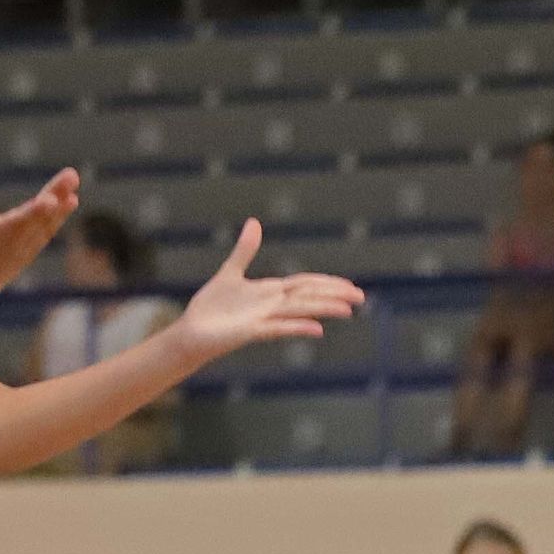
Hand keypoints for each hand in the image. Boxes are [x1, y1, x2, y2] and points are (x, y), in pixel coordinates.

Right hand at [0, 171, 79, 325]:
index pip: (19, 221)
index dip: (37, 210)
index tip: (51, 200)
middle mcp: (12, 246)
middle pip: (38, 218)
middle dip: (56, 196)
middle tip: (73, 176)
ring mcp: (20, 254)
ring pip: (45, 228)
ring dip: (61, 209)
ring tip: (75, 190)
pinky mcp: (22, 259)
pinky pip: (43, 237)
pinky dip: (55, 222)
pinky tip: (65, 206)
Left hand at [176, 219, 363, 365]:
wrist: (191, 332)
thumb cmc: (210, 308)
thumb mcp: (230, 272)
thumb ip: (245, 250)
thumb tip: (255, 222)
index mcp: (270, 292)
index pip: (305, 284)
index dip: (327, 283)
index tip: (350, 286)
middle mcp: (271, 305)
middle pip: (308, 296)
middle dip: (334, 295)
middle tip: (361, 298)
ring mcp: (262, 318)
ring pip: (298, 310)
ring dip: (322, 309)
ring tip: (347, 310)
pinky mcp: (250, 332)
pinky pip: (277, 328)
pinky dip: (297, 326)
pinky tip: (317, 329)